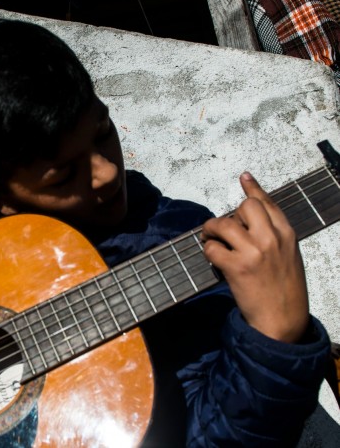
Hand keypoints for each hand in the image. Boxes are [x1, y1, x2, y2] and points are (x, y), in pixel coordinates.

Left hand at [201, 172, 308, 342]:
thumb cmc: (284, 290)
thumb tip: (251, 220)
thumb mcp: (288, 256)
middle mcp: (272, 239)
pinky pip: (212, 248)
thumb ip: (274, 236)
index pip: (267, 203)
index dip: (253, 188)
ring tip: (211, 241)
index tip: (244, 177)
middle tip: (224, 231)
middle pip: (244, 206)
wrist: (283, 321)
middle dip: (230, 215)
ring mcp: (254, 252)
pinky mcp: (237, 267)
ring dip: (211, 231)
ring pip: (223, 224)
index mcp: (287, 234)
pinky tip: (214, 258)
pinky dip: (208, 251)